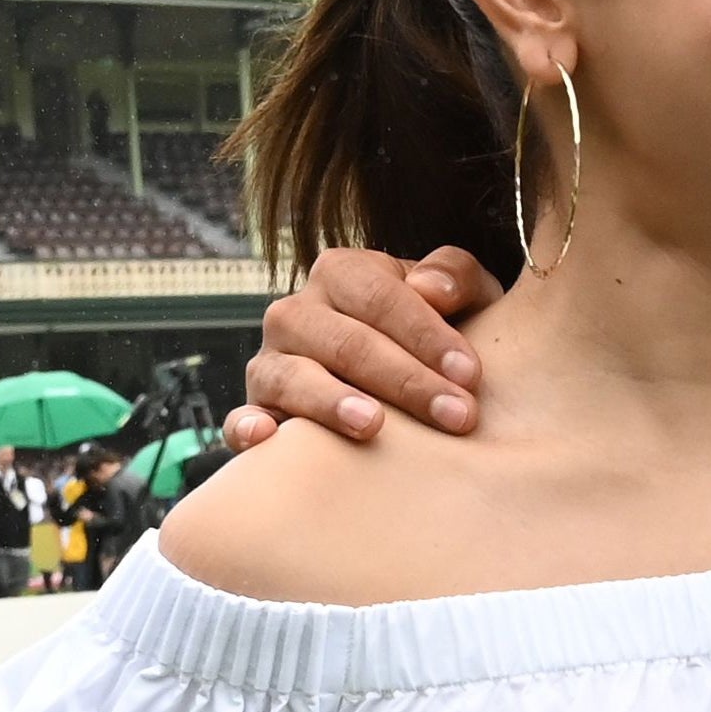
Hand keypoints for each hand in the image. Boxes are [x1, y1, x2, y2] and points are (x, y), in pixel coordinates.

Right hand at [226, 247, 503, 449]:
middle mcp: (296, 313)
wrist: (404, 381)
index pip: (380, 297)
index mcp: (342, 272)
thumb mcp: (463, 298)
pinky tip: (267, 438)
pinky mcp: (257, 410)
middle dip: (405, 380)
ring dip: (331, 401)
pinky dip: (246, 427)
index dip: (426, 334)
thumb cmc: (436, 338)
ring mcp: (271, 362)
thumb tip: (432, 289)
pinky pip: (240, 418)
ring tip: (372, 425)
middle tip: (456, 416)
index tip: (469, 374)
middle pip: (345, 342)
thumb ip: (457, 277)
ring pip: (292, 376)